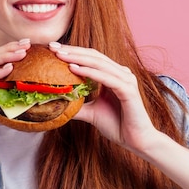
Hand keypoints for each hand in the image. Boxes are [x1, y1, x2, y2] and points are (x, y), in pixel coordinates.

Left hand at [48, 42, 161, 156]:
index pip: (91, 57)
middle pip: (93, 56)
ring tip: (60, 55)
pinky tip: (73, 68)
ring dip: (77, 58)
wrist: (136, 141)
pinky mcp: (128, 90)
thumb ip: (77, 106)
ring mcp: (126, 80)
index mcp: (113, 75)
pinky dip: (89, 72)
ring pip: (98, 63)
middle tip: (52, 46)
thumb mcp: (91, 113)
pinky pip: (105, 77)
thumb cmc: (117, 125)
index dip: (73, 51)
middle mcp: (121, 73)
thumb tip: (57, 104)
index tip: (52, 49)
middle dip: (72, 50)